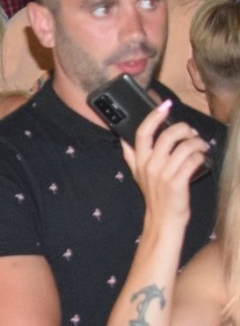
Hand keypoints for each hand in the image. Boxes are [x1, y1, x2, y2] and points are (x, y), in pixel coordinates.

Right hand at [121, 101, 204, 230]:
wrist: (163, 220)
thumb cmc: (155, 196)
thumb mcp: (138, 175)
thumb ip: (131, 156)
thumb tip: (123, 139)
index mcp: (139, 162)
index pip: (142, 133)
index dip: (154, 117)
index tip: (164, 105)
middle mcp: (149, 166)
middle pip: (167, 136)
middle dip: (184, 129)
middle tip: (191, 132)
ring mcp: (163, 175)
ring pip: (184, 146)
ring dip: (197, 143)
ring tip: (201, 145)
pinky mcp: (177, 183)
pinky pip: (193, 160)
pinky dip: (201, 156)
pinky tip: (202, 158)